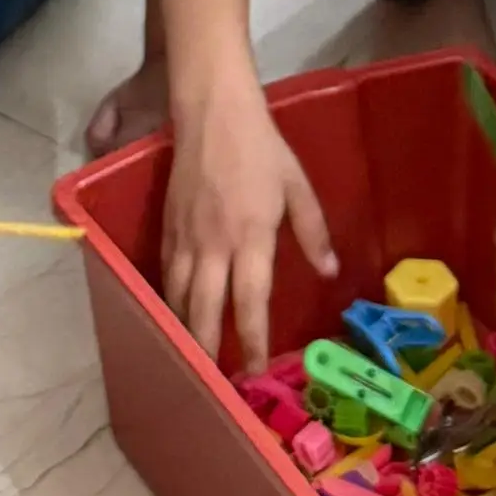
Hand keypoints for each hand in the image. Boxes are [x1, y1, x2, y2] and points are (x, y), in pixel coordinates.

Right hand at [162, 82, 335, 370]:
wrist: (212, 112)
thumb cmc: (261, 147)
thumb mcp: (298, 186)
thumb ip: (313, 231)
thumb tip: (329, 271)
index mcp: (252, 236)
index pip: (250, 302)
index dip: (252, 340)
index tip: (255, 370)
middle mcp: (214, 245)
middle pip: (205, 311)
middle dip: (208, 351)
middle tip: (214, 383)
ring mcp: (185, 238)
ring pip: (179, 298)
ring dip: (185, 332)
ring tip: (192, 361)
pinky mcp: (166, 228)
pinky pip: (166, 275)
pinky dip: (170, 301)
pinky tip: (175, 316)